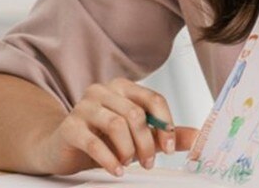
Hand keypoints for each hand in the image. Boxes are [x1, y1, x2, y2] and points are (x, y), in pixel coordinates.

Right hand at [33, 78, 197, 176]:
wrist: (62, 148)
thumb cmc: (102, 139)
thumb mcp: (137, 136)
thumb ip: (164, 134)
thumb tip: (196, 136)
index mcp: (121, 88)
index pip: (152, 99)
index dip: (166, 124)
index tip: (170, 148)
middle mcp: (101, 91)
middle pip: (135, 114)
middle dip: (147, 143)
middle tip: (149, 163)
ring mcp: (83, 107)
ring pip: (117, 124)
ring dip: (129, 151)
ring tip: (128, 164)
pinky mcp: (69, 126)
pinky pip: (94, 142)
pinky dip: (110, 160)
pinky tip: (116, 170)